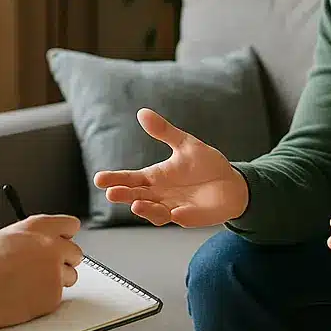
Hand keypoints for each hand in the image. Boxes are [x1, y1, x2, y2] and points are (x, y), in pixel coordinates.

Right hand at [0, 214, 82, 329]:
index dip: (66, 235)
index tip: (63, 242)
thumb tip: (39, 238)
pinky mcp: (53, 295)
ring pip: (71, 276)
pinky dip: (45, 298)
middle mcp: (52, 246)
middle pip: (76, 252)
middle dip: (65, 260)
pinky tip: (25, 297)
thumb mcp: (4, 235)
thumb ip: (29, 235)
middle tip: (49, 267)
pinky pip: (57, 296)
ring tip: (31, 284)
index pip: (71, 225)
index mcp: (40, 227)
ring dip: (57, 280)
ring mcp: (55, 271)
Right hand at [93, 108, 249, 227]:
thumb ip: (164, 131)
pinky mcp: (190, 217)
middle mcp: (160, 194)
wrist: (231, 183)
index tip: (99, 179)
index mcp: (155, 177)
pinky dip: (177, 216)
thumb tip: (142, 112)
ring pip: (154, 212)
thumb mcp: (185, 144)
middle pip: (136, 196)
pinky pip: (182, 218)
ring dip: (145, 210)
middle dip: (124, 196)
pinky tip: (175, 212)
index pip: (130, 179)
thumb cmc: (205, 164)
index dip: (115, 179)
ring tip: (137, 204)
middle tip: (111, 193)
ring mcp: (173, 207)